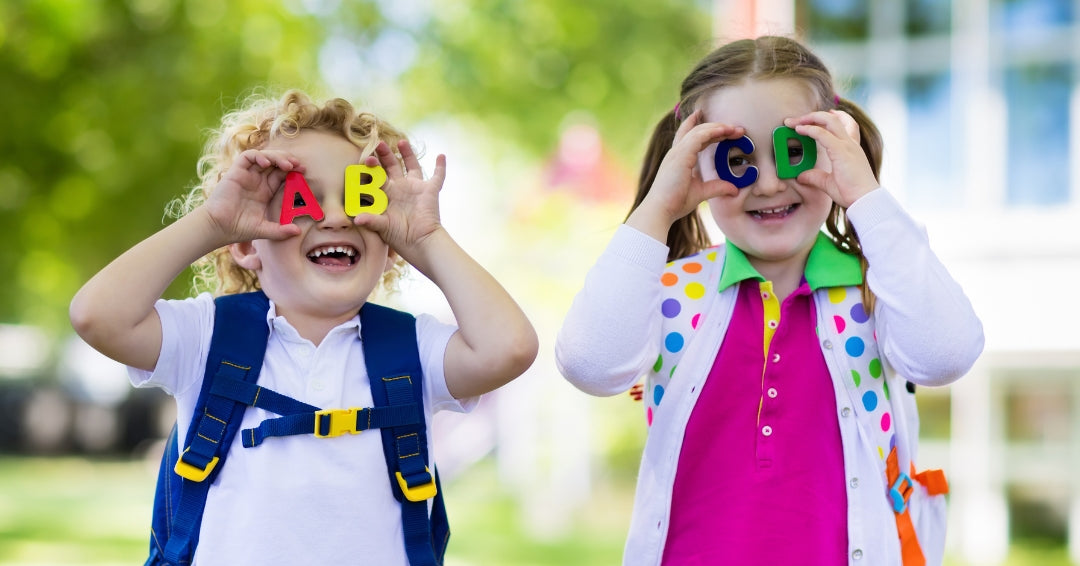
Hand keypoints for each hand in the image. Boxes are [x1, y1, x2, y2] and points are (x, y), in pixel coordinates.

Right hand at [202, 149, 302, 243]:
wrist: (218, 227)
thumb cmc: (239, 228)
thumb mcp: (265, 230)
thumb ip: (281, 231)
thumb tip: (298, 232)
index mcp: (265, 191)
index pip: (282, 174)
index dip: (293, 171)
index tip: (303, 172)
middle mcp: (257, 181)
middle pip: (275, 163)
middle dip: (288, 160)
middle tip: (300, 165)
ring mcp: (247, 175)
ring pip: (264, 157)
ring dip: (277, 157)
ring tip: (288, 165)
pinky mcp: (236, 172)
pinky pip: (248, 157)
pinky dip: (259, 156)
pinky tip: (267, 164)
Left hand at [353, 140, 445, 258]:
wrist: (421, 243)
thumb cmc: (400, 238)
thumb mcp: (384, 228)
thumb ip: (372, 220)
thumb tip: (357, 219)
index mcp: (386, 195)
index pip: (376, 178)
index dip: (371, 169)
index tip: (365, 160)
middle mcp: (400, 188)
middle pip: (391, 167)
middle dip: (385, 156)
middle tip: (378, 144)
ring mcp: (415, 188)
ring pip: (411, 166)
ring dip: (407, 153)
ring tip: (401, 141)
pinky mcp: (430, 191)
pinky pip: (438, 176)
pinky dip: (441, 167)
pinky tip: (441, 155)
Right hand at [645, 110, 744, 220]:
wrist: (661, 209)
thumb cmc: (675, 202)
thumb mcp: (701, 192)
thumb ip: (717, 187)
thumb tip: (734, 189)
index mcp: (678, 159)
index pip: (691, 137)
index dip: (705, 129)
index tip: (720, 125)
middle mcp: (676, 152)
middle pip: (698, 131)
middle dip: (717, 127)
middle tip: (735, 129)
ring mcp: (677, 152)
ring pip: (699, 131)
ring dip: (717, 127)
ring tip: (734, 129)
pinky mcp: (681, 154)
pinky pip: (698, 136)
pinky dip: (712, 131)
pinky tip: (724, 131)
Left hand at [785, 110, 878, 207]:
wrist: (865, 200)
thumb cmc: (852, 193)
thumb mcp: (828, 183)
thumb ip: (815, 177)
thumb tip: (801, 176)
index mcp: (851, 149)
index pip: (845, 124)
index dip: (833, 116)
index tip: (816, 117)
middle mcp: (850, 144)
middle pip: (834, 118)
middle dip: (813, 116)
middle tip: (797, 120)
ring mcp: (847, 146)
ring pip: (829, 120)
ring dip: (810, 118)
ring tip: (795, 122)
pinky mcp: (841, 151)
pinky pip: (823, 134)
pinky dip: (810, 129)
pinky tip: (799, 130)